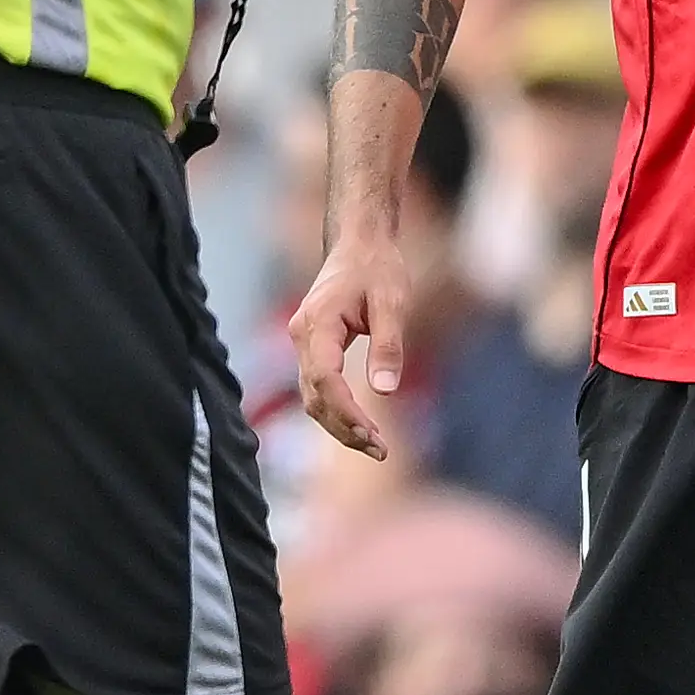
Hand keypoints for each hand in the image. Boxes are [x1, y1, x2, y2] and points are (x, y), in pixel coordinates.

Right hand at [289, 227, 411, 458]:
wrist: (359, 243)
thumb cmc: (377, 267)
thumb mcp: (392, 301)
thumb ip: (388, 345)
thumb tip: (386, 390)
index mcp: (318, 322)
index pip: (324, 379)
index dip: (346, 412)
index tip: (373, 434)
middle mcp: (302, 336)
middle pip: (314, 396)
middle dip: (344, 428)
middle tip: (381, 450)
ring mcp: (303, 344)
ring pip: (313, 398)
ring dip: (340, 425)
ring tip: (376, 446)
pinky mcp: (312, 349)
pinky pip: (318, 389)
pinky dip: (337, 412)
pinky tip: (362, 427)